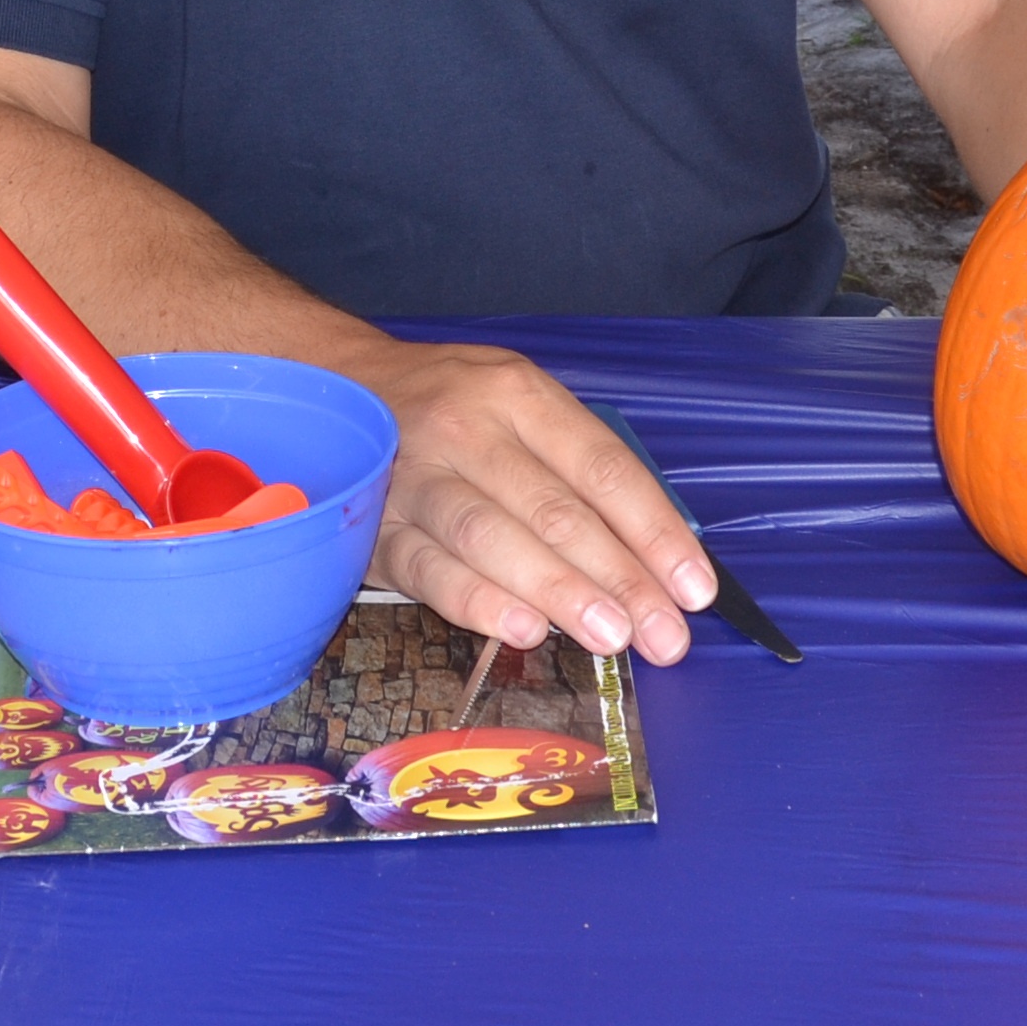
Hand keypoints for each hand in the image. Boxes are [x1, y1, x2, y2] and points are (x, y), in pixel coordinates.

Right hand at [348, 340, 712, 667]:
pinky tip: (521, 629)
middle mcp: (467, 428)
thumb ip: (575, 469)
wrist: (335, 389)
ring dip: (559, 590)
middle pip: (556, 508)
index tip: (692, 588)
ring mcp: (414, 475)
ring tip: (611, 636)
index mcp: (517, 394)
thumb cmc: (450, 409)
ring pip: (494, 536)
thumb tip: (651, 558)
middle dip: (620, 577)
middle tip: (663, 634)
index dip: (654, 531)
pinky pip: (428, 567)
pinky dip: (477, 600)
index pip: (602, 467)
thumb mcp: (516, 405)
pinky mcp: (373, 524)